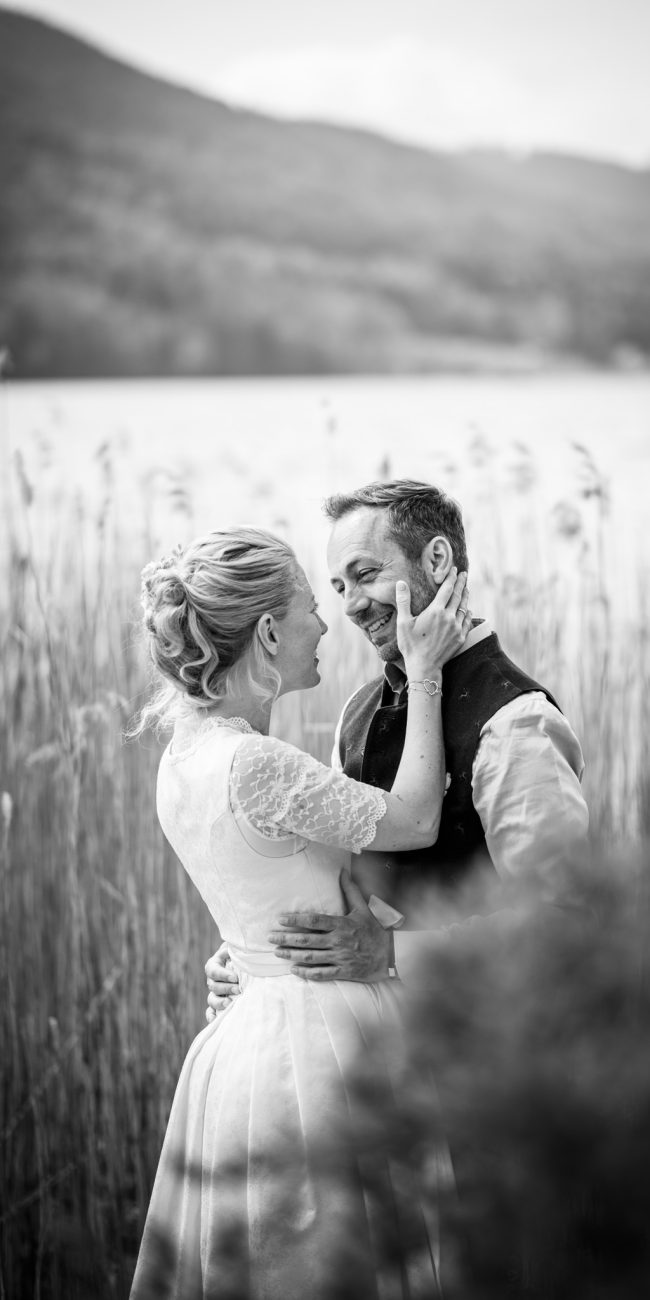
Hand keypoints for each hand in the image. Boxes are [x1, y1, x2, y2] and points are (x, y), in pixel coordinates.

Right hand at [205, 942, 240, 1021]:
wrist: (248, 964)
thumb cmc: (244, 954)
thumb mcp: (239, 948)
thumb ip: (238, 948)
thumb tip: (242, 947)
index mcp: (215, 964)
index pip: (212, 970)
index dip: (222, 974)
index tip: (235, 977)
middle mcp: (213, 980)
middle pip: (213, 986)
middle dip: (226, 988)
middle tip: (239, 989)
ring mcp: (215, 993)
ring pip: (211, 1000)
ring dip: (220, 1002)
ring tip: (231, 1004)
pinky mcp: (218, 1004)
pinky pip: (210, 1012)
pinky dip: (212, 1017)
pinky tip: (217, 1020)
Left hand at [268, 870, 391, 981]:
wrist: (390, 955)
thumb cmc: (374, 930)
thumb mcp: (363, 908)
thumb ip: (350, 890)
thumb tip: (343, 871)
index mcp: (341, 924)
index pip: (314, 921)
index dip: (295, 920)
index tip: (280, 920)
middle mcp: (338, 941)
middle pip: (307, 940)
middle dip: (286, 939)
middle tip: (271, 938)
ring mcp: (340, 957)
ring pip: (311, 957)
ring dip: (292, 955)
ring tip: (278, 952)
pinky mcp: (343, 971)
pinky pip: (321, 973)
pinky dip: (306, 973)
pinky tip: (294, 969)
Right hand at [397, 567, 471, 677]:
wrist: (424, 667)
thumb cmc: (411, 645)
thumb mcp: (403, 623)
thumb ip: (403, 601)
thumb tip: (401, 583)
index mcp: (436, 611)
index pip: (447, 589)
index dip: (451, 578)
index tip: (455, 570)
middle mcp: (449, 617)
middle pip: (458, 596)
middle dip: (461, 583)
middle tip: (464, 574)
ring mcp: (456, 628)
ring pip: (463, 608)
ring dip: (465, 597)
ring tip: (466, 589)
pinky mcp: (460, 638)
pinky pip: (467, 622)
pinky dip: (467, 613)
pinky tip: (467, 610)